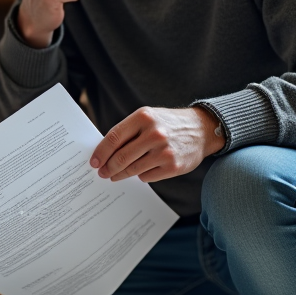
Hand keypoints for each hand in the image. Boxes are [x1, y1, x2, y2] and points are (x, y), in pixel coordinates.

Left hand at [91, 106, 223, 182]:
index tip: (94, 162)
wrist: (201, 129)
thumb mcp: (148, 118)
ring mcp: (165, 151)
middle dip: (108, 168)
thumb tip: (104, 153)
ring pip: (132, 169)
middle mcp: (154, 133)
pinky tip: (142, 170)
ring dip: (120, 174)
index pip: (114, 138)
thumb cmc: (167, 124)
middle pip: (121, 157)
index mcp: (144, 117)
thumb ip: (127, 132)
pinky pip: (147, 177)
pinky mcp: (173, 166)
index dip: (101, 152)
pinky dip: (141, 175)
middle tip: (102, 173)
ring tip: (115, 175)